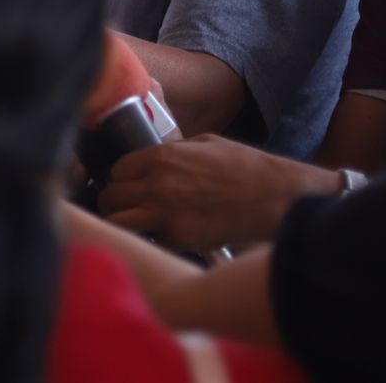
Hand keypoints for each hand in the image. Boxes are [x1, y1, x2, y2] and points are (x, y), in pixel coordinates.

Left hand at [97, 134, 341, 250]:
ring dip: (120, 222)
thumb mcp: (204, 144)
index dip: (121, 177)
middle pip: (111, 196)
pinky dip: (151, 239)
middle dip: (114, 200)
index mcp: (162, 157)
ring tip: (129, 224)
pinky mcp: (179, 240)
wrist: (274, 197)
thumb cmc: (244, 167)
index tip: (127, 183)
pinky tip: (161, 235)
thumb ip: (174, 150)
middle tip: (123, 205)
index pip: (118, 169)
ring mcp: (166, 215)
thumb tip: (154, 157)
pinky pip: (149, 240)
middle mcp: (157, 185)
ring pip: (118, 222)